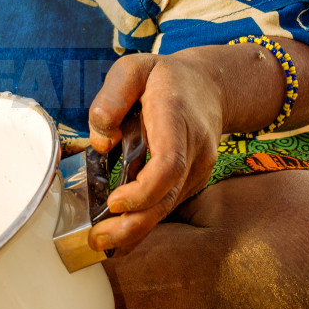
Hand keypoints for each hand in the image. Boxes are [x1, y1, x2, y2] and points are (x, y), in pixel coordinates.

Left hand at [87, 53, 223, 254]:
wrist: (210, 86)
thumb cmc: (166, 78)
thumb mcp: (133, 68)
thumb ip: (111, 97)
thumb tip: (102, 141)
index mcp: (176, 118)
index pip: (169, 164)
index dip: (143, 190)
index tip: (114, 202)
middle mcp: (194, 148)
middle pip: (168, 197)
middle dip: (133, 224)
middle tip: (98, 239)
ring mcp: (198, 167)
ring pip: (168, 206)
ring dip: (135, 229)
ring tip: (101, 240)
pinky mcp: (193, 179)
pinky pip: (168, 203)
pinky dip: (144, 220)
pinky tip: (119, 231)